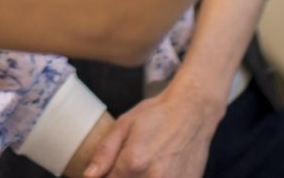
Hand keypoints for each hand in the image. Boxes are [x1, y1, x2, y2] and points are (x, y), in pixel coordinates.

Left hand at [82, 82, 222, 177]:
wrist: (194, 112)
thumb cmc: (158, 115)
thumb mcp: (124, 125)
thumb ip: (104, 152)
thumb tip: (89, 176)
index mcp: (134, 163)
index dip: (103, 177)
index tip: (107, 171)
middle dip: (122, 177)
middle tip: (127, 165)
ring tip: (144, 164)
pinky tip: (159, 167)